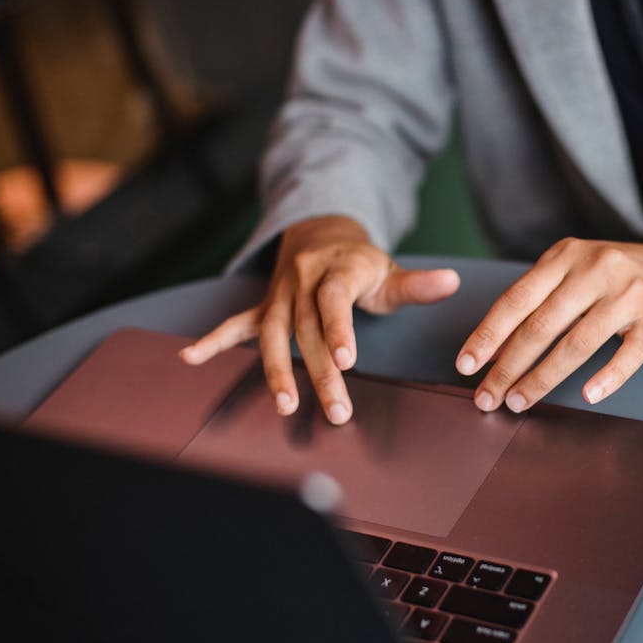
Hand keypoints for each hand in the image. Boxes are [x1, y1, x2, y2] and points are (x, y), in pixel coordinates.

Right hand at [180, 215, 459, 423]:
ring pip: (273, 335)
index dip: (338, 329)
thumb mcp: (390, 270)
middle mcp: (303, 281)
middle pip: (307, 331)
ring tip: (285, 405)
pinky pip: (235, 324)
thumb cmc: (361, 263)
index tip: (345, 359)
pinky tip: (190, 359)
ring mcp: (279, 295)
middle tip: (337, 411)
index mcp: (337, 270)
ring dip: (276, 372)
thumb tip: (453, 281)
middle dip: (320, 373)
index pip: (334, 300)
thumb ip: (418, 284)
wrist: (320, 232)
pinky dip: (213, 341)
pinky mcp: (264, 307)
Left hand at [455, 237, 642, 411]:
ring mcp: (628, 294)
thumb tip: (497, 348)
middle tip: (487, 397)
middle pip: (541, 325)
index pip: (517, 299)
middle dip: (507, 366)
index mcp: (567, 256)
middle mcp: (595, 269)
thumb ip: (544, 299)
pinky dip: (607, 376)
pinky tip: (588, 395)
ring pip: (576, 343)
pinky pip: (627, 354)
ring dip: (543, 378)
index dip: (488, 335)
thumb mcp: (581, 271)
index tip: (466, 364)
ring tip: (520, 402)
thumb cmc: (626, 277)